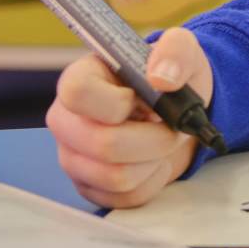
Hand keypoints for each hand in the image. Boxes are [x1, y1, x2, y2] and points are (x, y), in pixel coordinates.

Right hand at [48, 27, 214, 209]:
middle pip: (102, 144)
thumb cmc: (168, 77)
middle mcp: (67, 121)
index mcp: (79, 80)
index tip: (147, 101)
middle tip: (172, 125)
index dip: (118, 102)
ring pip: (117, 176)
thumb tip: (161, 78)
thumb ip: (175, 51)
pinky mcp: (90, 187)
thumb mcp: (182, 51)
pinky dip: (153, 180)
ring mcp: (73, 158)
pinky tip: (154, 159)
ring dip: (155, 159)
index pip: (78, 94)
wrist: (175, 110)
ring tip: (163, 139)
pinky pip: (125, 197)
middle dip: (154, 138)